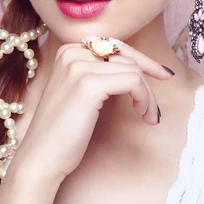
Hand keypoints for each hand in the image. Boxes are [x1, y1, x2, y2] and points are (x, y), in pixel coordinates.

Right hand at [9, 40, 171, 184]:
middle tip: (155, 106)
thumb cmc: (63, 131)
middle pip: (126, 56)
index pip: (115, 46)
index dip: (142, 60)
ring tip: (147, 116)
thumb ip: (100, 73)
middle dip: (147, 80)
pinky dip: (145, 99)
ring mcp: (78, 67)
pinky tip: (142, 115)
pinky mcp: (89, 84)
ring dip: (147, 95)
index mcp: (67, 50)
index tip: (162, 74)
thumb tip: (138, 65)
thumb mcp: (80, 92)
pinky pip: (133, 82)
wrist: (42, 157)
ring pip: (133, 70)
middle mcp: (71, 52)